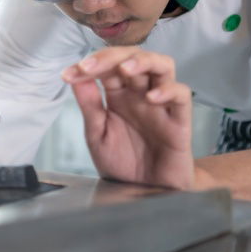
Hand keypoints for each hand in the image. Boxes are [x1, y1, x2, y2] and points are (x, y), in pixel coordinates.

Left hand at [62, 47, 194, 189]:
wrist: (144, 195)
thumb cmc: (123, 164)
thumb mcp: (98, 135)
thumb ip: (89, 106)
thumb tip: (74, 77)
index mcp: (119, 95)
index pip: (108, 66)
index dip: (89, 64)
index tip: (69, 74)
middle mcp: (140, 94)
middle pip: (133, 57)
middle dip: (110, 56)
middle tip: (89, 66)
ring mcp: (161, 105)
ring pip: (163, 66)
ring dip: (143, 61)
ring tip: (125, 68)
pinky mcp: (179, 121)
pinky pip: (181, 96)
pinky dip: (168, 91)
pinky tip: (151, 97)